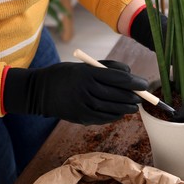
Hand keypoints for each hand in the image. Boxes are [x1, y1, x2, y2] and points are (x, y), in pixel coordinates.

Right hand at [3, 61, 147, 124]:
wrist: (39, 91)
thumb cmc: (67, 74)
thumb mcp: (84, 65)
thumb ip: (108, 68)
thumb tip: (130, 74)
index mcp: (88, 73)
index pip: (119, 79)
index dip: (136, 83)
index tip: (145, 84)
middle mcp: (86, 89)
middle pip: (118, 95)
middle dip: (134, 96)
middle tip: (141, 96)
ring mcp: (83, 105)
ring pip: (113, 109)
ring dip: (127, 108)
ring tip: (134, 106)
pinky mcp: (80, 117)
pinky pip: (104, 118)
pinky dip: (115, 116)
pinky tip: (120, 113)